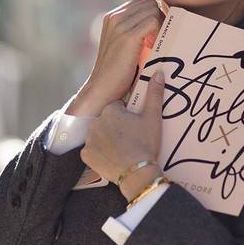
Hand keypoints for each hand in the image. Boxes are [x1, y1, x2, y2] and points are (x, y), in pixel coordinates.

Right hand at [67, 0, 163, 116]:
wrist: (102, 88)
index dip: (152, 15)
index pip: (141, 3)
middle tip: (157, 39)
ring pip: (153, 10)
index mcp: (112, 17)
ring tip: (153, 44)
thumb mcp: (123, 44)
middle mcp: (115, 17)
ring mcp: (120, 25)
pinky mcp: (128, 36)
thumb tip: (158, 23)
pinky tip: (152, 47)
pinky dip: (158, 32)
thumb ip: (134, 30)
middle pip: (149, 4)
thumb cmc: (116, 71)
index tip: (154, 34)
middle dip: (158, 18)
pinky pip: (153, 21)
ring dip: (159, 25)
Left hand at [79, 71, 165, 201]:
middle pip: (107, 120)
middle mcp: (95, 122)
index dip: (127, 116)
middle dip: (116, 126)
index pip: (117, 107)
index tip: (135, 125)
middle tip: (130, 138)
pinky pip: (92, 150)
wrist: (137, 172)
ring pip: (99, 134)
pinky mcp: (86, 155)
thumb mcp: (153, 117)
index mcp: (110, 110)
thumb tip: (158, 72)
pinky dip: (100, 153)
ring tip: (122, 149)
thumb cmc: (145, 143)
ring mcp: (89, 140)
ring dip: (107, 138)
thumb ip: (154, 93)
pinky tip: (112, 157)